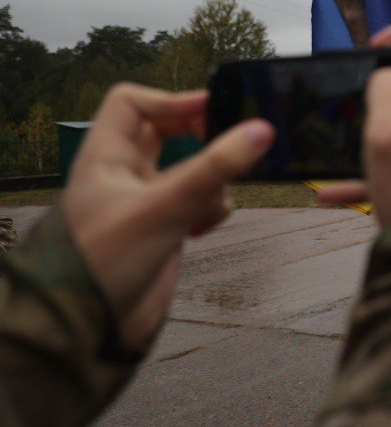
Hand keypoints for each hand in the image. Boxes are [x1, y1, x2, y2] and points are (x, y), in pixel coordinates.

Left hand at [62, 85, 273, 351]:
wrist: (93, 326)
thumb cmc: (106, 261)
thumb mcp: (165, 207)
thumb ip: (215, 168)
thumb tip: (261, 130)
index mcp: (105, 156)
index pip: (132, 103)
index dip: (171, 99)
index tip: (211, 110)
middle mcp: (123, 174)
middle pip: (166, 132)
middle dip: (200, 138)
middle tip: (230, 141)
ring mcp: (145, 201)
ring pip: (188, 169)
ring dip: (211, 179)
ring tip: (213, 200)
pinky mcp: (163, 228)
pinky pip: (195, 202)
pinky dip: (209, 208)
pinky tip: (204, 227)